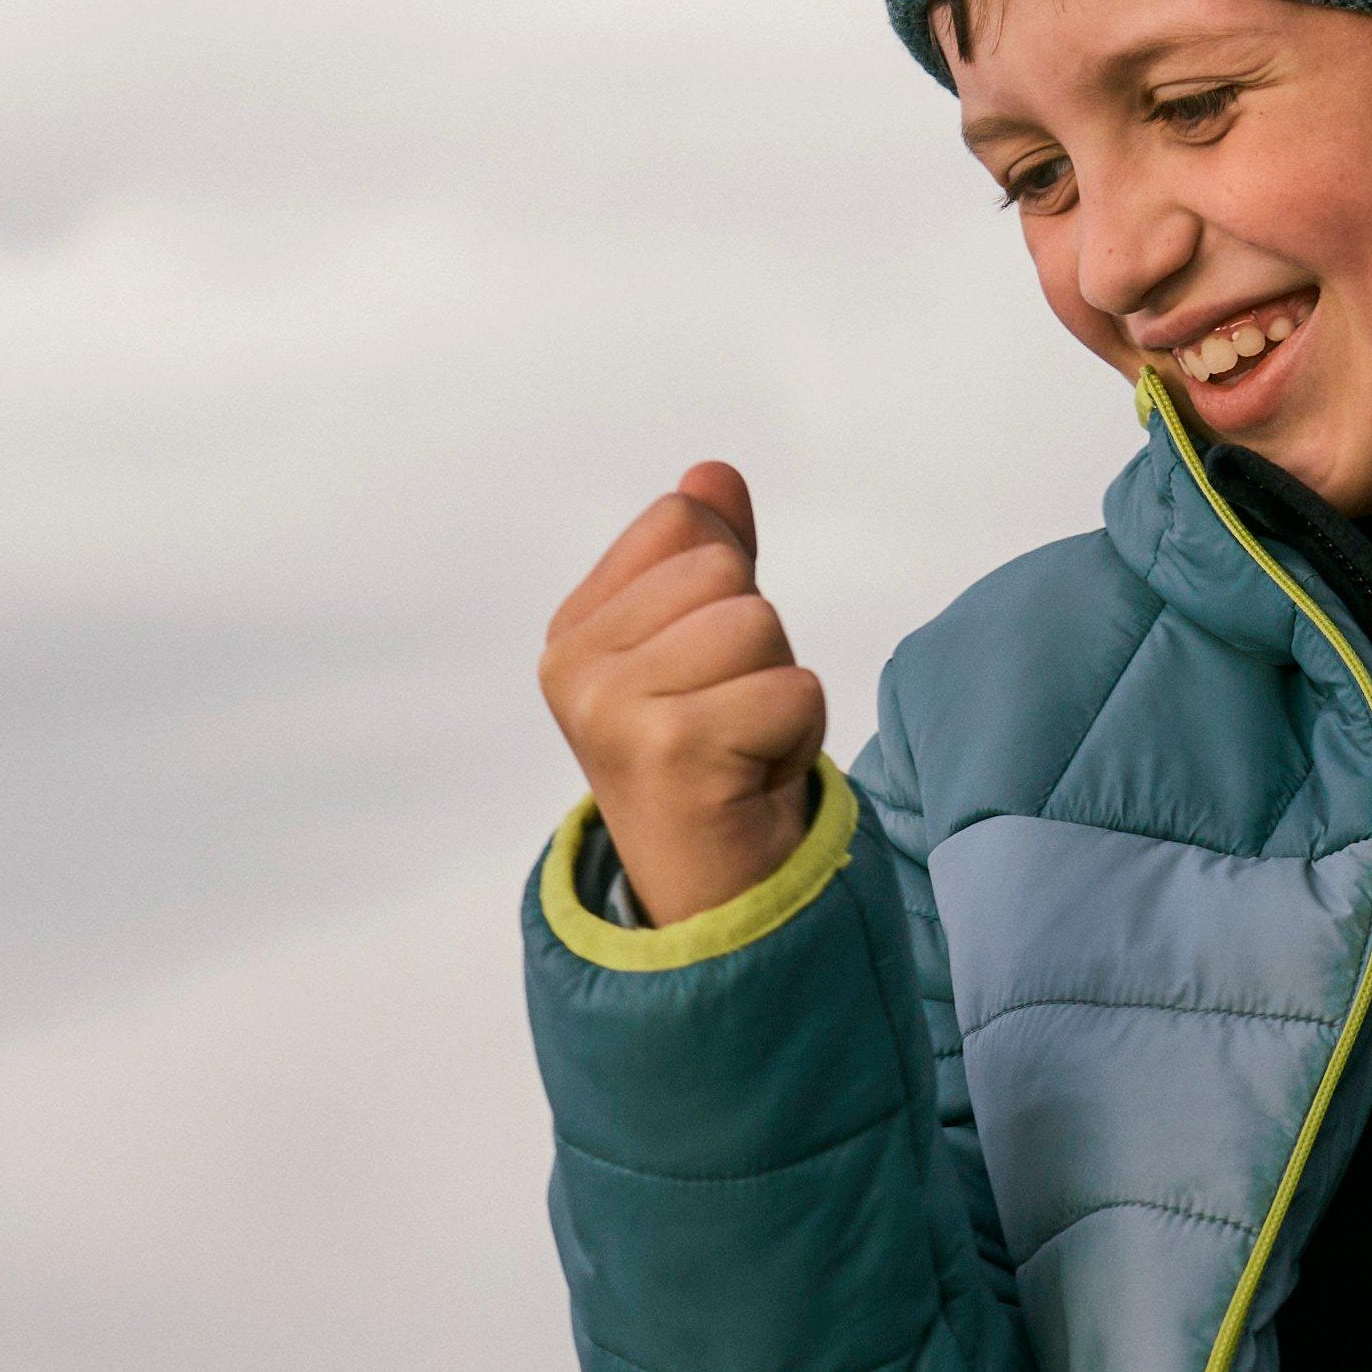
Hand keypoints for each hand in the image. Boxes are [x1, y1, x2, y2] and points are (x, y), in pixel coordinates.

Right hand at [540, 463, 831, 931]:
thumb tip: (712, 471)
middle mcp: (573, 666)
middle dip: (760, 645)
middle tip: (732, 721)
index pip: (686, 521)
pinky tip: (753, 780)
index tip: (704, 675)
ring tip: (743, 750)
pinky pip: (792, 688)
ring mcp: (612, 709)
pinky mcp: (671, 751)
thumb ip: (706, 557)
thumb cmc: (714, 766)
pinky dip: (798, 738)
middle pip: (726, 571)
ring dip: (782, 691)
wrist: (715, 899)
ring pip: (759, 624)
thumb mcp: (703, 647)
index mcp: (574, 630)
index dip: (728, 589)